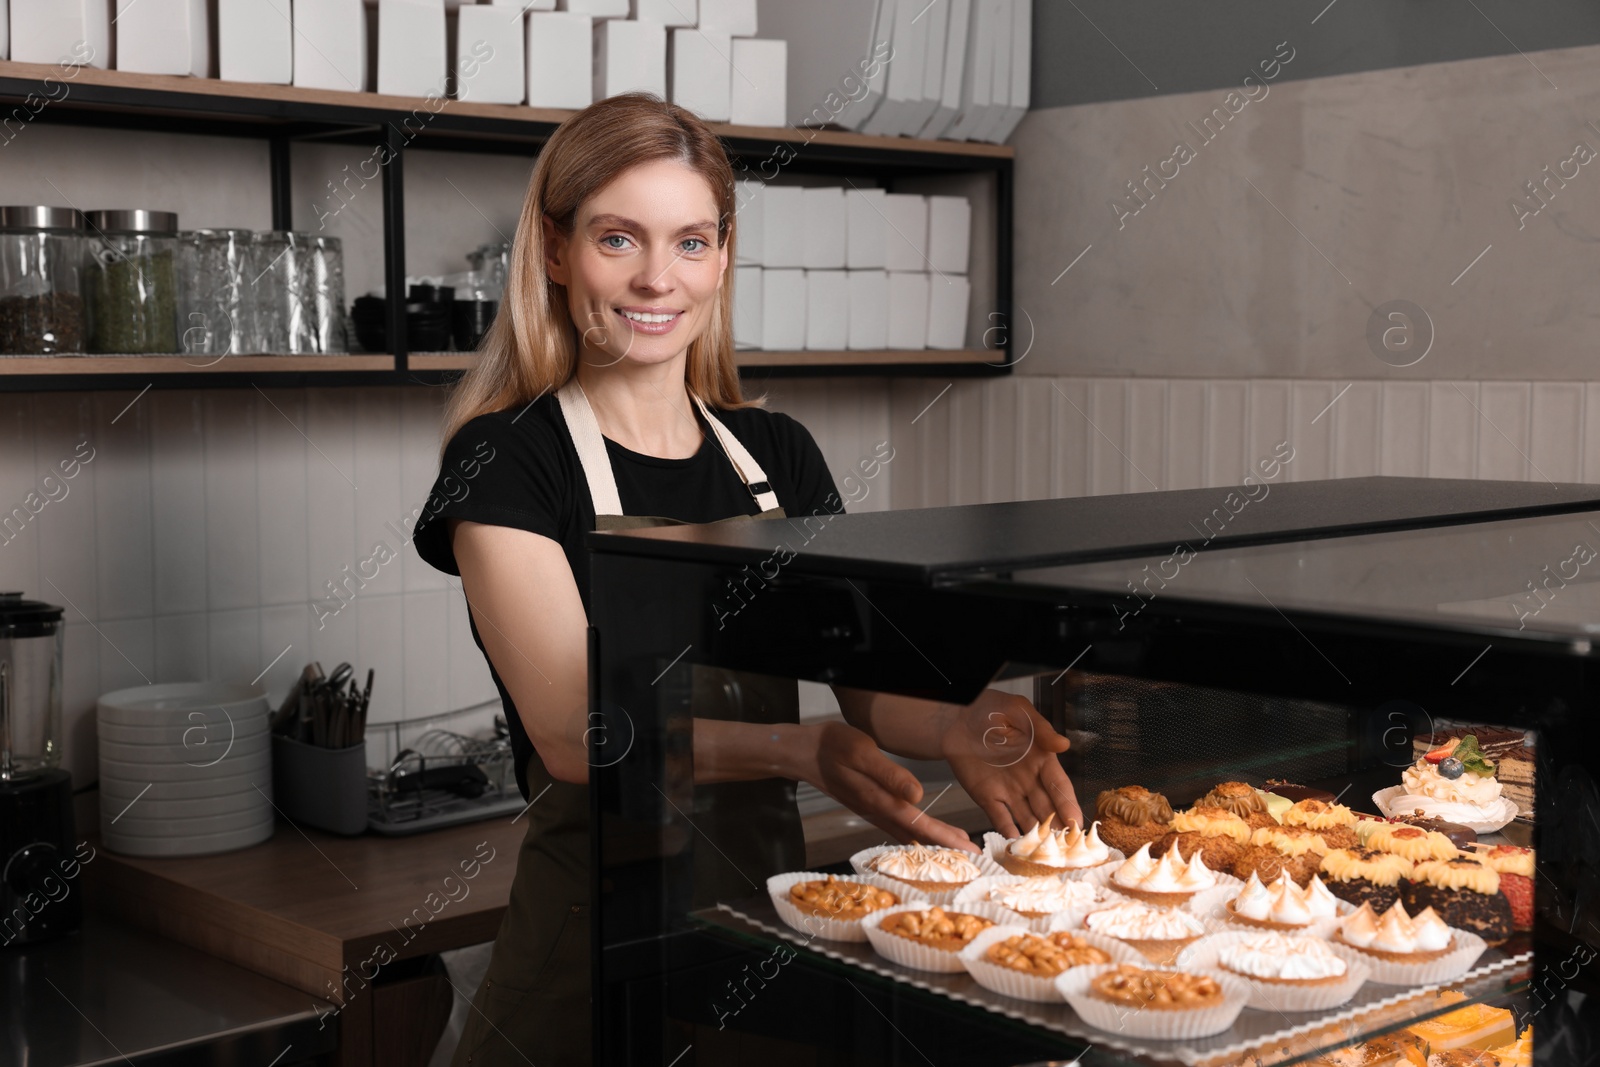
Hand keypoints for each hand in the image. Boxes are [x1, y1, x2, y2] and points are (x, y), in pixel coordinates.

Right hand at [797, 721, 976, 851]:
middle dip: (945, 845)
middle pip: (916, 834)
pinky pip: (897, 826)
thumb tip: (918, 797)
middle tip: (973, 856)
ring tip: (957, 847)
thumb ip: (889, 775)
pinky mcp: (867, 806)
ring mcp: (871, 811)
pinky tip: (922, 834)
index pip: (918, 823)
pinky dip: (915, 833)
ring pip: (907, 832)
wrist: (803, 753)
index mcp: (878, 800)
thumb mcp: (862, 753)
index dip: (944, 837)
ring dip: (932, 842)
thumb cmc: (832, 747)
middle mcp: (876, 811)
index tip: (967, 847)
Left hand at [941, 689, 1082, 838]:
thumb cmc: (990, 709)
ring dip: (1036, 836)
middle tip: (1066, 850)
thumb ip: (1041, 729)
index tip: (1077, 825)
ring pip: (1027, 818)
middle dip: (1057, 829)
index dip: (1068, 806)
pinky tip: (1017, 847)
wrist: (956, 717)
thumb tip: (1063, 745)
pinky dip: (1008, 833)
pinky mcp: (988, 798)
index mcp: (1042, 760)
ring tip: (1044, 854)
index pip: (1059, 787)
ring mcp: (1009, 791)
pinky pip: (1001, 819)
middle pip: (1047, 809)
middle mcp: (1029, 780)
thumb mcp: (1018, 712)